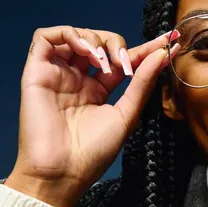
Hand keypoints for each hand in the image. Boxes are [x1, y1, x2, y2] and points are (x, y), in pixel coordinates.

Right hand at [5, 26, 179, 206]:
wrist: (62, 172)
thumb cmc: (94, 151)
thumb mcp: (126, 115)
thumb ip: (142, 84)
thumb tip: (162, 55)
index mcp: (98, 90)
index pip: (123, 61)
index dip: (146, 49)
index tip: (170, 41)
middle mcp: (78, 78)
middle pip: (100, 43)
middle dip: (117, 45)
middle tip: (124, 63)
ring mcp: (58, 74)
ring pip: (76, 35)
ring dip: (95, 39)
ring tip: (104, 61)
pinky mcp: (37, 71)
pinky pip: (45, 37)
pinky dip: (69, 34)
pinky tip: (86, 52)